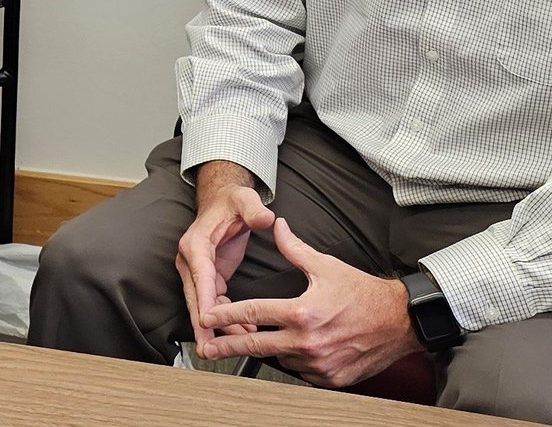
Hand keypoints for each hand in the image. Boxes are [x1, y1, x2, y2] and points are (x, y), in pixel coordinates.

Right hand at [176, 161, 275, 347]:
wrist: (222, 199)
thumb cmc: (232, 201)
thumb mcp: (245, 200)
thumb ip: (254, 209)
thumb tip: (267, 218)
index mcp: (196, 243)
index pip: (200, 278)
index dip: (204, 302)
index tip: (208, 324)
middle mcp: (191, 258)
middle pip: (195, 297)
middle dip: (202, 325)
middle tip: (209, 350)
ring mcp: (196, 268)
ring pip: (203, 304)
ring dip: (217, 325)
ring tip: (237, 343)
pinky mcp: (206, 275)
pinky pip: (213, 302)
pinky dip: (224, 317)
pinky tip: (243, 329)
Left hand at [196, 218, 421, 386]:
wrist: (399, 322)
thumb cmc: (362, 292)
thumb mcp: (325, 265)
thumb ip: (294, 248)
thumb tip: (275, 225)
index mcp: (302, 312)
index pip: (254, 313)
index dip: (226, 315)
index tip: (206, 317)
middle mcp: (308, 342)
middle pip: (257, 345)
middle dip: (228, 345)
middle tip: (207, 348)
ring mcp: (320, 365)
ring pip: (279, 358)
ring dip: (269, 349)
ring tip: (261, 337)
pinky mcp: (331, 379)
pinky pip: (301, 372)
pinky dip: (293, 359)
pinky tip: (294, 347)